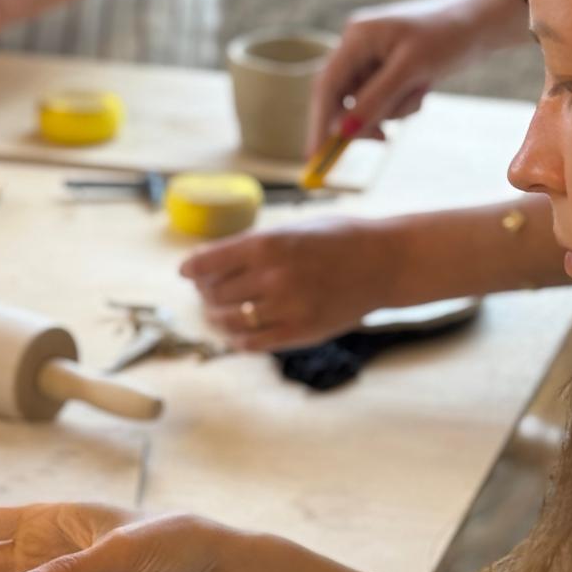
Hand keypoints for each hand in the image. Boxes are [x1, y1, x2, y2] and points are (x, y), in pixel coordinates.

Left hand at [182, 215, 420, 350]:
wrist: (384, 262)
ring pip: (228, 320)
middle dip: (205, 293)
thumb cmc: (338, 239)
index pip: (208, 262)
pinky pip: (252, 342)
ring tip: (220, 314)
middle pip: (214, 293)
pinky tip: (239, 332)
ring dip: (217, 318)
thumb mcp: (293, 229)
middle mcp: (273, 276)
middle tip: (209, 292)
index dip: (192, 268)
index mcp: (268, 244)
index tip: (186, 272)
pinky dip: (238, 339)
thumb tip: (211, 262)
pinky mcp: (300, 332)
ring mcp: (286, 307)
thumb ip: (255, 246)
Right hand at [308, 0, 487, 153]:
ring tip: (420, 91)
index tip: (315, 156)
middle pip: (342, 99)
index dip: (319, 123)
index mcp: (356, 37)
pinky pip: (382, 100)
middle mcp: (358, 46)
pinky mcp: (387, 69)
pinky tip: (423, 88)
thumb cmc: (448, 37)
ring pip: (365, 105)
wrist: (483, 22)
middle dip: (366, 118)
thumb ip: (374, 101)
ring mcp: (372, 58)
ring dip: (392, 110)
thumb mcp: (411, 71)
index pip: (326, 87)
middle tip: (384, 140)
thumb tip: (342, 132)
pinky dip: (401, 105)